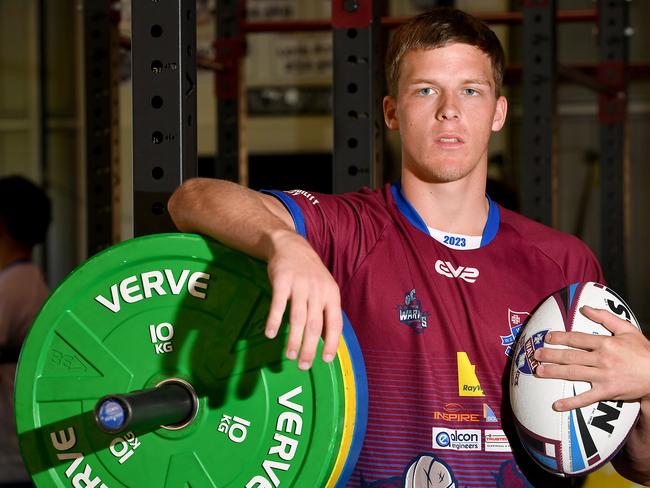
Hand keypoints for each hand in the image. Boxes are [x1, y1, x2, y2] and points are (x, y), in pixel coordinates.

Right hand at [264, 229, 341, 369]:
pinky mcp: (282, 280)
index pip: (335, 323)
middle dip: (310, 348)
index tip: (326, 360)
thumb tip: (325, 340)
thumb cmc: (309, 273)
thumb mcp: (324, 288)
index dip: (331, 343)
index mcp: (332, 294)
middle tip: (303, 366)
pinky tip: (271, 334)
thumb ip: (325, 311)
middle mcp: (318, 290)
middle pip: (315, 325)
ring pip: (298, 318)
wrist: (291, 246)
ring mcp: (300, 285)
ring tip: (290, 356)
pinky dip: (274, 321)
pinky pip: (278, 304)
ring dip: (293, 340)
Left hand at [534, 305, 649, 410]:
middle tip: (536, 355)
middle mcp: (602, 359)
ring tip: (538, 371)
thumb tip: (585, 308)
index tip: (547, 338)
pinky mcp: (607, 392)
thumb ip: (605, 317)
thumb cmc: (642, 351)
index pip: (576, 339)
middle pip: (570, 356)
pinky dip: (571, 402)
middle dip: (550, 355)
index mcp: (606, 343)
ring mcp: (604, 376)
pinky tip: (557, 405)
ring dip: (554, 373)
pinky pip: (586, 398)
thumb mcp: (627, 329)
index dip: (560, 338)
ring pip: (573, 374)